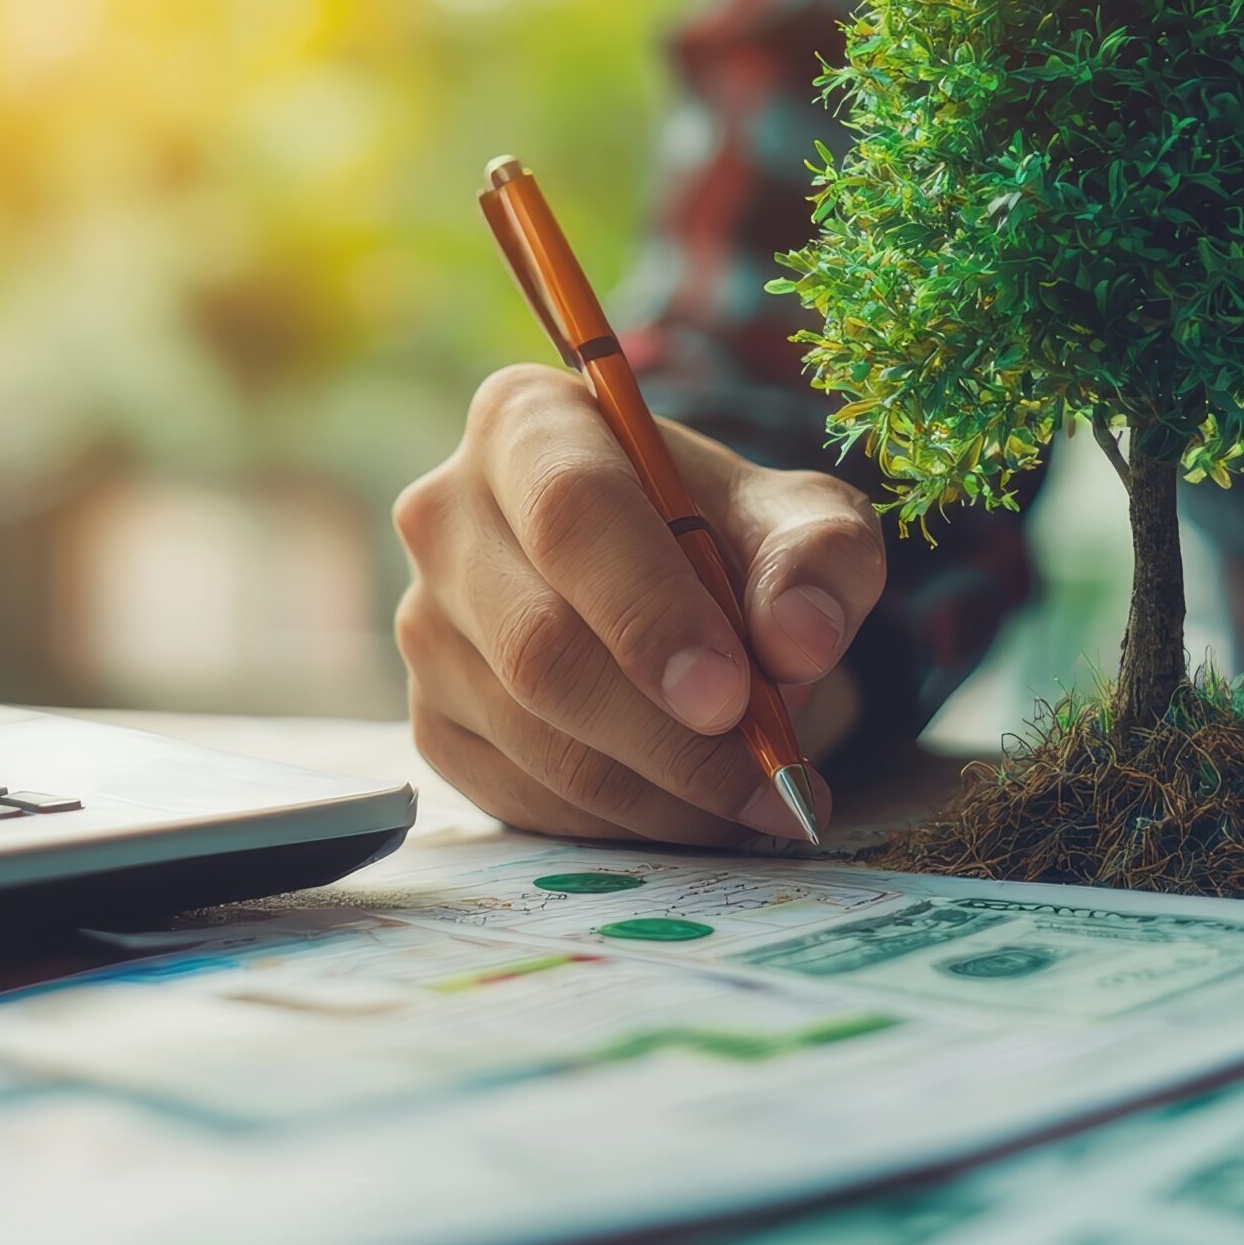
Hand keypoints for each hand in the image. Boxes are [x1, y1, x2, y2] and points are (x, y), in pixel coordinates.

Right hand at [393, 364, 882, 842]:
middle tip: (771, 775)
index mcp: (526, 423)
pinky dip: (621, 821)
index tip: (730, 691)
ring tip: (760, 795)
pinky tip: (693, 806)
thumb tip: (800, 636)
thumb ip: (819, 557)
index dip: (648, 609)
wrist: (682, 593)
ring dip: (662, 789)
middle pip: (539, 643)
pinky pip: (519, 795)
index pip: (570, 511)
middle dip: (667, 732)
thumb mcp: (804, 521)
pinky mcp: (431, 718)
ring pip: (534, 734)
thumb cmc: (734, 537)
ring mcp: (424, 624)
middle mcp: (445, 515)